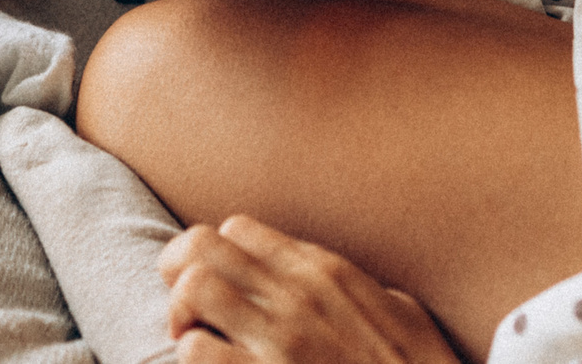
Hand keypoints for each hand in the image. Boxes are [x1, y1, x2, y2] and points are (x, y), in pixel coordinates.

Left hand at [160, 216, 457, 363]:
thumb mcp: (403, 313)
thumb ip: (365, 290)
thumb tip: (352, 286)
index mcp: (324, 272)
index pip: (238, 230)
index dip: (216, 256)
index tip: (219, 286)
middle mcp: (297, 295)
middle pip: (201, 245)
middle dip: (179, 272)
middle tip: (187, 309)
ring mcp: (279, 339)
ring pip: (192, 288)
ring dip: (181, 316)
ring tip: (194, 340)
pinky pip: (196, 350)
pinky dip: (191, 356)